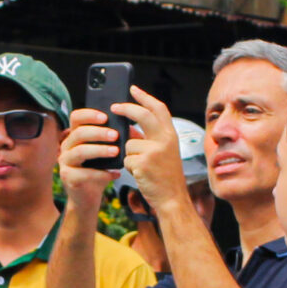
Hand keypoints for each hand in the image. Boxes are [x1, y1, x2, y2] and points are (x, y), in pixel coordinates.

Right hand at [57, 109, 122, 210]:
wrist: (87, 197)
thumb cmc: (98, 171)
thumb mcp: (106, 153)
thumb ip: (114, 140)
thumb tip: (131, 130)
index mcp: (75, 135)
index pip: (76, 117)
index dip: (90, 114)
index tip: (106, 117)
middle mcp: (66, 146)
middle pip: (79, 133)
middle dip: (99, 132)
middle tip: (115, 135)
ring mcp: (65, 161)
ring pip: (80, 151)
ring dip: (100, 150)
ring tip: (116, 152)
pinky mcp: (67, 177)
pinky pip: (84, 173)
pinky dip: (101, 174)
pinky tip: (115, 174)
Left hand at [113, 89, 188, 216]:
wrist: (171, 199)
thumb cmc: (166, 177)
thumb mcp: (163, 153)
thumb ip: (149, 138)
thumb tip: (129, 127)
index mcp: (171, 135)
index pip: (159, 108)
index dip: (145, 97)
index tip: (133, 89)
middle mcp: (165, 140)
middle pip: (143, 115)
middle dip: (127, 109)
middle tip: (115, 106)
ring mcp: (154, 151)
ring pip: (129, 143)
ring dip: (130, 155)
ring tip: (142, 167)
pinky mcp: (143, 162)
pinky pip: (126, 158)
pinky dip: (129, 167)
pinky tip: (140, 174)